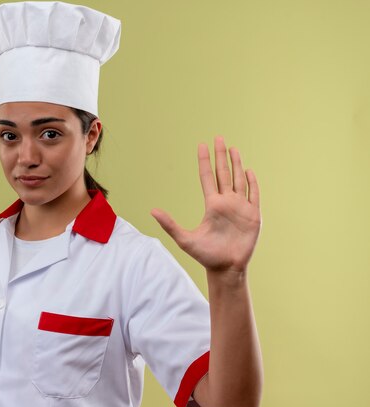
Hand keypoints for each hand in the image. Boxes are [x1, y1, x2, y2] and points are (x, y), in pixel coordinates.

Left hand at [151, 136, 260, 274]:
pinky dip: (253, 183)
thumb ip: (169, 224)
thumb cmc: (206, 255)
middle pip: (224, 173)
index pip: (207, 177)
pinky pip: (254, 195)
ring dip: (237, 164)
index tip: (202, 145)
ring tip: (233, 148)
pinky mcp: (253, 215)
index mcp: (212, 205)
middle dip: (221, 156)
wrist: (226, 268)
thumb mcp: (185, 239)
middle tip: (219, 138)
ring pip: (238, 180)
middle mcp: (226, 202)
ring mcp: (240, 207)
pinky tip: (249, 171)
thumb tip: (152, 211)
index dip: (205, 161)